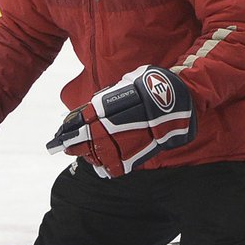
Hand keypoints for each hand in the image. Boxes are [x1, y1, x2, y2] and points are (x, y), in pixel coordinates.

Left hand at [47, 65, 194, 176]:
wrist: (180, 100)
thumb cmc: (154, 86)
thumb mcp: (130, 80)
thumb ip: (113, 93)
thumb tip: (94, 105)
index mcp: (114, 104)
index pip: (86, 117)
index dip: (72, 125)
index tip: (63, 130)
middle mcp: (118, 123)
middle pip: (89, 136)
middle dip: (74, 141)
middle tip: (64, 145)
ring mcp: (128, 139)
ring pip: (101, 151)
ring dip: (87, 153)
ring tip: (77, 153)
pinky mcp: (139, 151)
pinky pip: (118, 163)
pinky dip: (106, 164)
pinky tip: (98, 162)